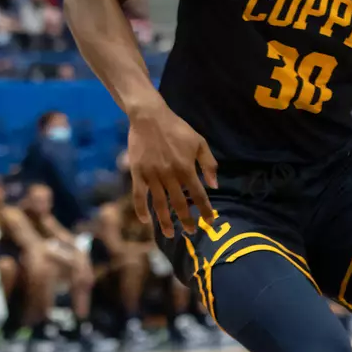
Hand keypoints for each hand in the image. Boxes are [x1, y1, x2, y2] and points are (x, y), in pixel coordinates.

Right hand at [125, 101, 216, 237]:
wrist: (149, 118)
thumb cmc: (177, 129)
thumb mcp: (199, 143)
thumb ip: (208, 165)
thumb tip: (214, 186)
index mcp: (186, 169)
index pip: (198, 195)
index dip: (205, 209)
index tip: (210, 221)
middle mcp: (169, 175)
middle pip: (179, 203)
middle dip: (186, 220)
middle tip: (191, 232)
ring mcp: (152, 175)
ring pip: (159, 204)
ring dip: (165, 221)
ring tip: (171, 234)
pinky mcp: (138, 173)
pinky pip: (139, 195)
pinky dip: (141, 209)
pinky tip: (146, 221)